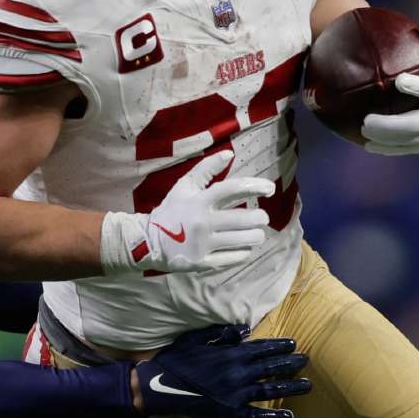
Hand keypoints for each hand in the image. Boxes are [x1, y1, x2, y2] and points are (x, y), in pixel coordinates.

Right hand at [100, 151, 273, 274]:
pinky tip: (243, 246)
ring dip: (256, 235)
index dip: (254, 186)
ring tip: (256, 232)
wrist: (148, 241)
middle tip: (261, 217)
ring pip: (245, 240)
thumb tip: (229, 154)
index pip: (232, 190)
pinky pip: (235, 258)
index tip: (270, 188)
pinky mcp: (203, 263)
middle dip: (260, 217)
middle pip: (245, 219)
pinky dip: (244, 251)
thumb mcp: (184, 186)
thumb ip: (206, 169)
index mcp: (199, 201)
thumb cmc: (172, 210)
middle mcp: (202, 222)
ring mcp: (203, 245)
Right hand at [133, 325, 309, 417]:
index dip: (280, 345)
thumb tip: (244, 329)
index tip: (294, 343)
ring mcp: (237, 394)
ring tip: (307, 385)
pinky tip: (289, 416)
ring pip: (271, 388)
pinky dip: (274, 416)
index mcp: (231, 353)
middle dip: (291, 363)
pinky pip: (257, 414)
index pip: (263, 348)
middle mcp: (239, 372)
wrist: (160, 386)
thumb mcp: (196, 338)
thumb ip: (221, 333)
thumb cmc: (177, 359)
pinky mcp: (231, 412)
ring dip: (291, 386)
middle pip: (271, 367)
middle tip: (306, 360)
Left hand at [361, 20, 418, 155]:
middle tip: (366, 120)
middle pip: (414, 125)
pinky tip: (368, 146)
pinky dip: (389, 150)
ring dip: (384, 140)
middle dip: (390, 126)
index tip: (398, 80)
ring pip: (408, 142)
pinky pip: (408, 150)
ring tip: (362, 132)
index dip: (417, 86)